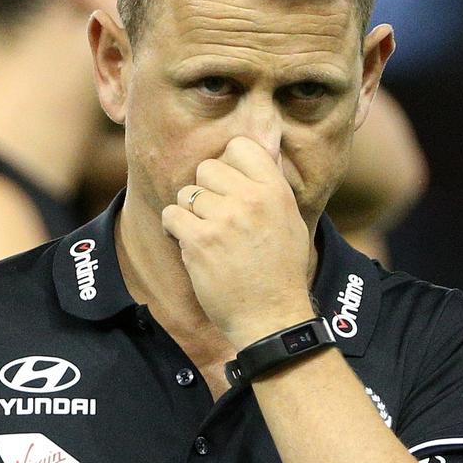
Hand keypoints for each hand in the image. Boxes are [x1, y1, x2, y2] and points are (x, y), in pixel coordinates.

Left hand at [161, 137, 314, 349]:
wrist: (272, 316)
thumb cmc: (281, 272)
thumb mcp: (290, 221)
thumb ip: (271, 187)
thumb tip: (259, 153)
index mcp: (275, 190)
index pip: (239, 146)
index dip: (228, 164)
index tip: (228, 186)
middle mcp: (251, 199)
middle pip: (207, 169)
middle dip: (206, 192)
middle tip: (215, 218)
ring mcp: (225, 219)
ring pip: (186, 194)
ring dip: (190, 214)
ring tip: (207, 238)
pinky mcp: (201, 241)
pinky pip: (171, 215)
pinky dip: (175, 230)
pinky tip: (190, 245)